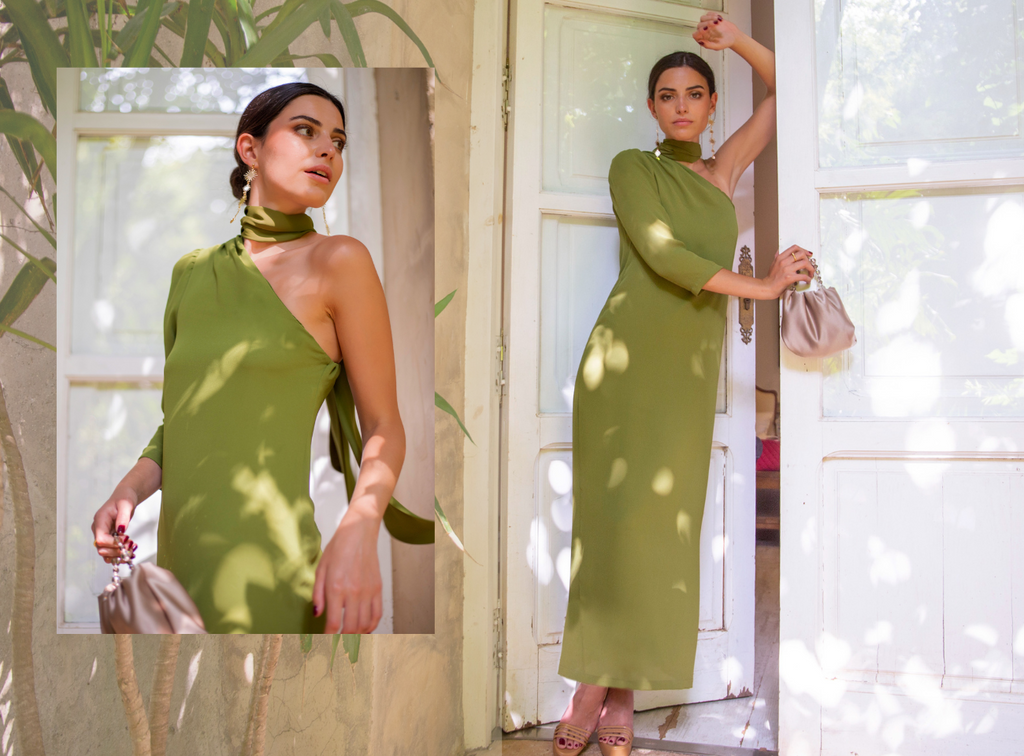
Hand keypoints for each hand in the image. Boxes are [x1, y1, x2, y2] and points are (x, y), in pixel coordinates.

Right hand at [92, 491, 137, 563]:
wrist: (124, 497)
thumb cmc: (124, 498)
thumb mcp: (126, 504)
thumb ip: (123, 517)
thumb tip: (121, 531)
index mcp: (100, 520)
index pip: (101, 539)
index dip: (113, 543)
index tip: (127, 540)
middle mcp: (98, 529)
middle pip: (101, 548)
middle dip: (117, 551)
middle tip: (131, 547)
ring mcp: (102, 534)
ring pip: (105, 553)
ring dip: (118, 555)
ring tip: (132, 551)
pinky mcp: (107, 538)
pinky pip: (110, 551)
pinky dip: (119, 555)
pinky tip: (130, 553)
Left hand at [312, 507, 382, 633]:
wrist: (359, 532)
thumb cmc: (338, 547)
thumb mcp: (320, 568)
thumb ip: (318, 594)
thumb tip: (317, 614)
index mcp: (336, 587)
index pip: (333, 623)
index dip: (328, 638)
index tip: (324, 643)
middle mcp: (353, 592)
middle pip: (350, 629)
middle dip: (342, 642)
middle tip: (336, 646)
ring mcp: (368, 591)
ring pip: (364, 625)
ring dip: (356, 636)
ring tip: (348, 639)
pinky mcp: (377, 588)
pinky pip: (377, 614)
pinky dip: (371, 626)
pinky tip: (364, 628)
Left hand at [692, 12, 739, 50]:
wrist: (733, 36)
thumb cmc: (725, 42)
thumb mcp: (718, 46)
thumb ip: (708, 45)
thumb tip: (700, 42)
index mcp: (703, 39)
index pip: (695, 35)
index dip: (700, 31)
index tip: (707, 29)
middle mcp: (703, 32)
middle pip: (699, 25)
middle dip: (707, 23)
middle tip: (716, 23)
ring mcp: (706, 24)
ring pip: (703, 18)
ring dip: (710, 17)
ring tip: (718, 20)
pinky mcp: (711, 19)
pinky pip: (709, 14)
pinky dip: (714, 14)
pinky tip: (720, 18)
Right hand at [762, 244, 816, 298]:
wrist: (767, 288)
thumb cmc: (770, 278)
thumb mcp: (773, 264)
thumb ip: (777, 257)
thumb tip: (779, 251)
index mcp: (780, 257)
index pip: (794, 248)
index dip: (804, 250)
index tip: (807, 254)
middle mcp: (784, 262)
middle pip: (801, 254)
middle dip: (808, 260)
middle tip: (809, 265)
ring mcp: (786, 269)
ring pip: (804, 263)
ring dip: (811, 268)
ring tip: (810, 273)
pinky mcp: (789, 278)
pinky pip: (803, 276)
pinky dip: (808, 278)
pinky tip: (807, 280)